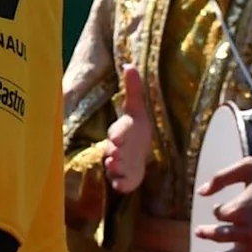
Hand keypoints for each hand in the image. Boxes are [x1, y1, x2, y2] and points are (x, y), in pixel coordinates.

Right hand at [104, 64, 154, 196]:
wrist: (139, 150)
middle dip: (113, 153)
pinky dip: (121, 185)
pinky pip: (120, 184)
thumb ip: (134, 89)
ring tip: (115, 167)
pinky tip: (123, 187)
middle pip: (112, 152)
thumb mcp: (137, 109)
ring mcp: (119, 165)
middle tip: (115, 156)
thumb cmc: (136, 128)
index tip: (118, 137)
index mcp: (119, 132)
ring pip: (113, 168)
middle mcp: (116, 149)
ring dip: (114, 168)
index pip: (116, 132)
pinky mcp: (124, 179)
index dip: (117, 135)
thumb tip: (130, 64)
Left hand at [193, 155, 251, 251]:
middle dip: (207, 234)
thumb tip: (200, 192)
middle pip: (219, 237)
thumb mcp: (249, 166)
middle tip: (199, 233)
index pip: (219, 214)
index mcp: (240, 208)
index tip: (223, 209)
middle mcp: (248, 229)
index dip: (219, 210)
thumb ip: (221, 177)